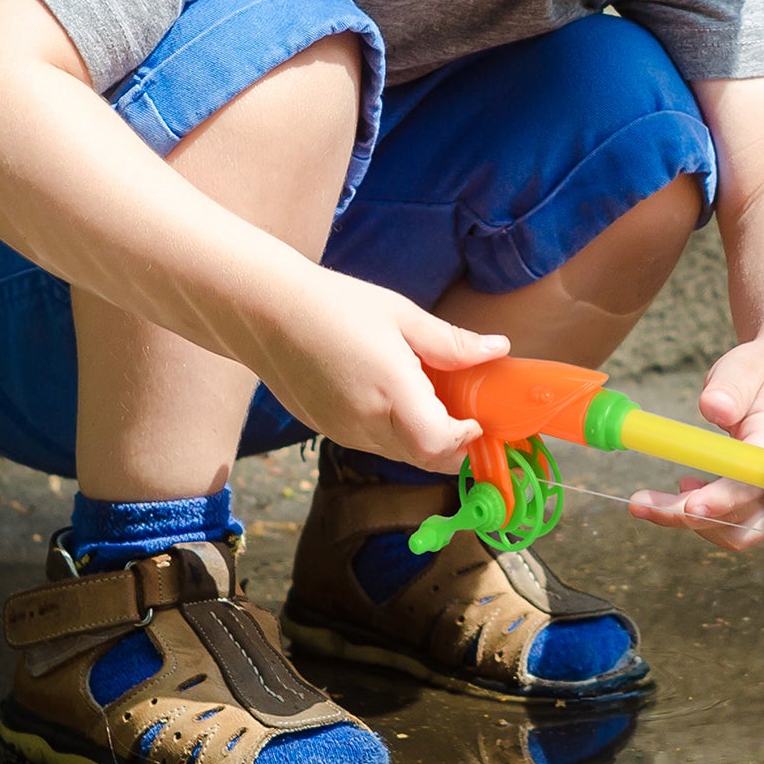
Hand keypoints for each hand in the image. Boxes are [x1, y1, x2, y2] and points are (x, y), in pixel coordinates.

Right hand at [249, 266, 507, 470]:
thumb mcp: (401, 315)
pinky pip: (373, 443)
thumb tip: (499, 349)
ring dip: (424, 441)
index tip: (480, 418)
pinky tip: (394, 398)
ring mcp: (342, 430)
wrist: (264, 311)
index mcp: (390, 390)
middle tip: (469, 416)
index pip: (440, 444)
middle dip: (454, 448)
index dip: (467, 441)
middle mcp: (366, 421)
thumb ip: (451, 342)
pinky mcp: (325, 429)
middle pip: (424, 459)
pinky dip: (395, 433)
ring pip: (399, 455)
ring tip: (434, 401)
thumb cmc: (335, 304)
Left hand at [627, 339, 763, 553]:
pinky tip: (687, 491)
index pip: (756, 481)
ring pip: (738, 533)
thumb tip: (713, 407)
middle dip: (689, 517)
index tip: (689, 504)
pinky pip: (738, 527)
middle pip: (743, 519)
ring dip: (693, 523)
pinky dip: (706, 518)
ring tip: (661, 495)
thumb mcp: (747, 365)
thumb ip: (731, 386)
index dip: (723, 498)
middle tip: (640, 502)